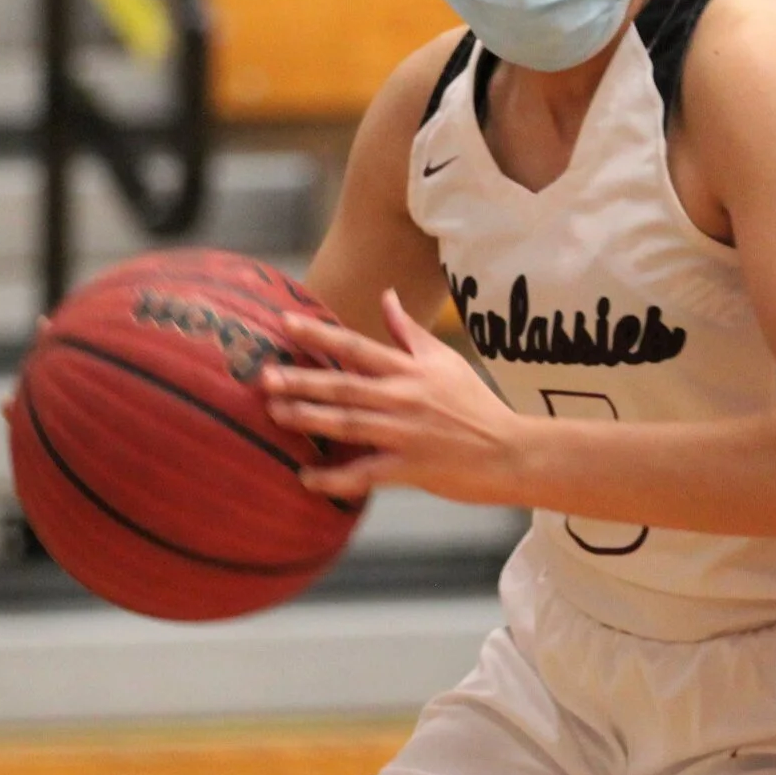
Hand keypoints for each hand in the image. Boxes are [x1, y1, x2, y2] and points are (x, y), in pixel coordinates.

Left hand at [263, 289, 531, 507]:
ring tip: (276, 414)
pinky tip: (306, 478)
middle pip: (344, 385)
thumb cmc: (476, 404)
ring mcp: (406, 433)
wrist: (511, 451)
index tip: (285, 321)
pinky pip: (365, 474)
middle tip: (264, 377)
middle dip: (302, 380)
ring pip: (349, 423)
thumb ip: (409, 332)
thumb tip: (386, 296)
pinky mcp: (410, 468)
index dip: (320, 333)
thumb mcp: (445, 361)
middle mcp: (404, 397)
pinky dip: (335, 479)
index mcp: (411, 370)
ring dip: (310, 418)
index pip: (357, 345)